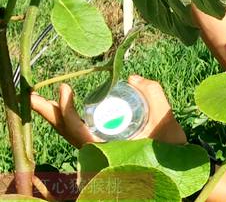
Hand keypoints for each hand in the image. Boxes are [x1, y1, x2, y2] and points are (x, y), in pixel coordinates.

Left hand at [31, 75, 186, 147]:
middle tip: (33, 95)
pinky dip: (68, 120)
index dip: (67, 112)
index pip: (78, 132)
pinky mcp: (101, 148)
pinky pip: (79, 134)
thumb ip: (153, 93)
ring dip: (55, 116)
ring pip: (70, 134)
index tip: (64, 90)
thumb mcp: (165, 119)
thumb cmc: (169, 147)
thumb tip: (132, 78)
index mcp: (108, 151)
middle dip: (49, 114)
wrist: (175, 165)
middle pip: (66, 133)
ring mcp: (98, 151)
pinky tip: (64, 107)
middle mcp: (98, 154)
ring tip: (41, 98)